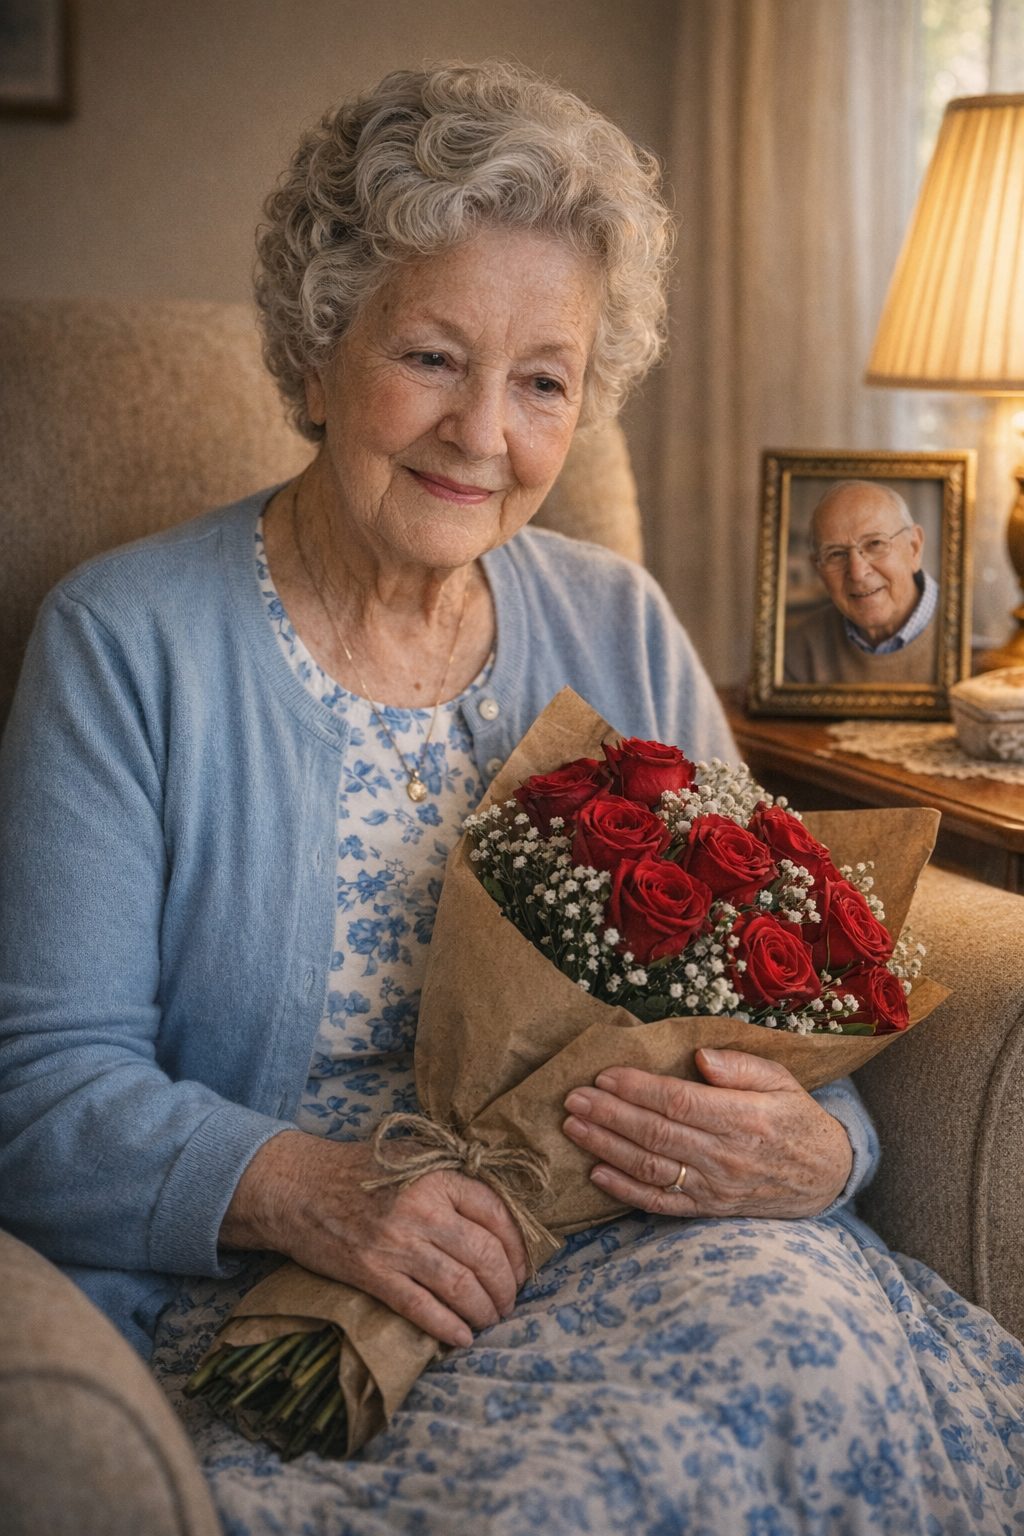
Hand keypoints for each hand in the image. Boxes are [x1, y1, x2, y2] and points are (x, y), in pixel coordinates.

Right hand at [221, 1130, 527, 1347]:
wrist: (297, 1188)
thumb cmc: (359, 1171)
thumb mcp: (412, 1158)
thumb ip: (452, 1178)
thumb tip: (499, 1213)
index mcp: (437, 1176)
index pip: (497, 1214)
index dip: (518, 1246)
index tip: (522, 1266)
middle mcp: (422, 1209)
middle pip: (485, 1256)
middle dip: (506, 1286)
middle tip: (511, 1300)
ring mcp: (397, 1245)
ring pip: (460, 1287)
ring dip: (484, 1310)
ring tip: (492, 1319)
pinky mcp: (373, 1274)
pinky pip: (422, 1308)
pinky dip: (448, 1327)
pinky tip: (462, 1337)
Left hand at [561, 1049, 852, 1219]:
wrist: (826, 1177)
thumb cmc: (797, 1118)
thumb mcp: (782, 1080)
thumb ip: (741, 1066)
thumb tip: (700, 1056)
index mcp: (744, 1118)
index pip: (679, 1102)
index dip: (638, 1090)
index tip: (605, 1076)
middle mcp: (726, 1157)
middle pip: (656, 1134)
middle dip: (609, 1115)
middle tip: (573, 1098)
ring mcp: (715, 1188)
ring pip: (651, 1168)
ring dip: (607, 1148)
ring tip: (574, 1127)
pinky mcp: (709, 1209)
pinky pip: (661, 1203)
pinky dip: (625, 1191)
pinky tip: (597, 1172)